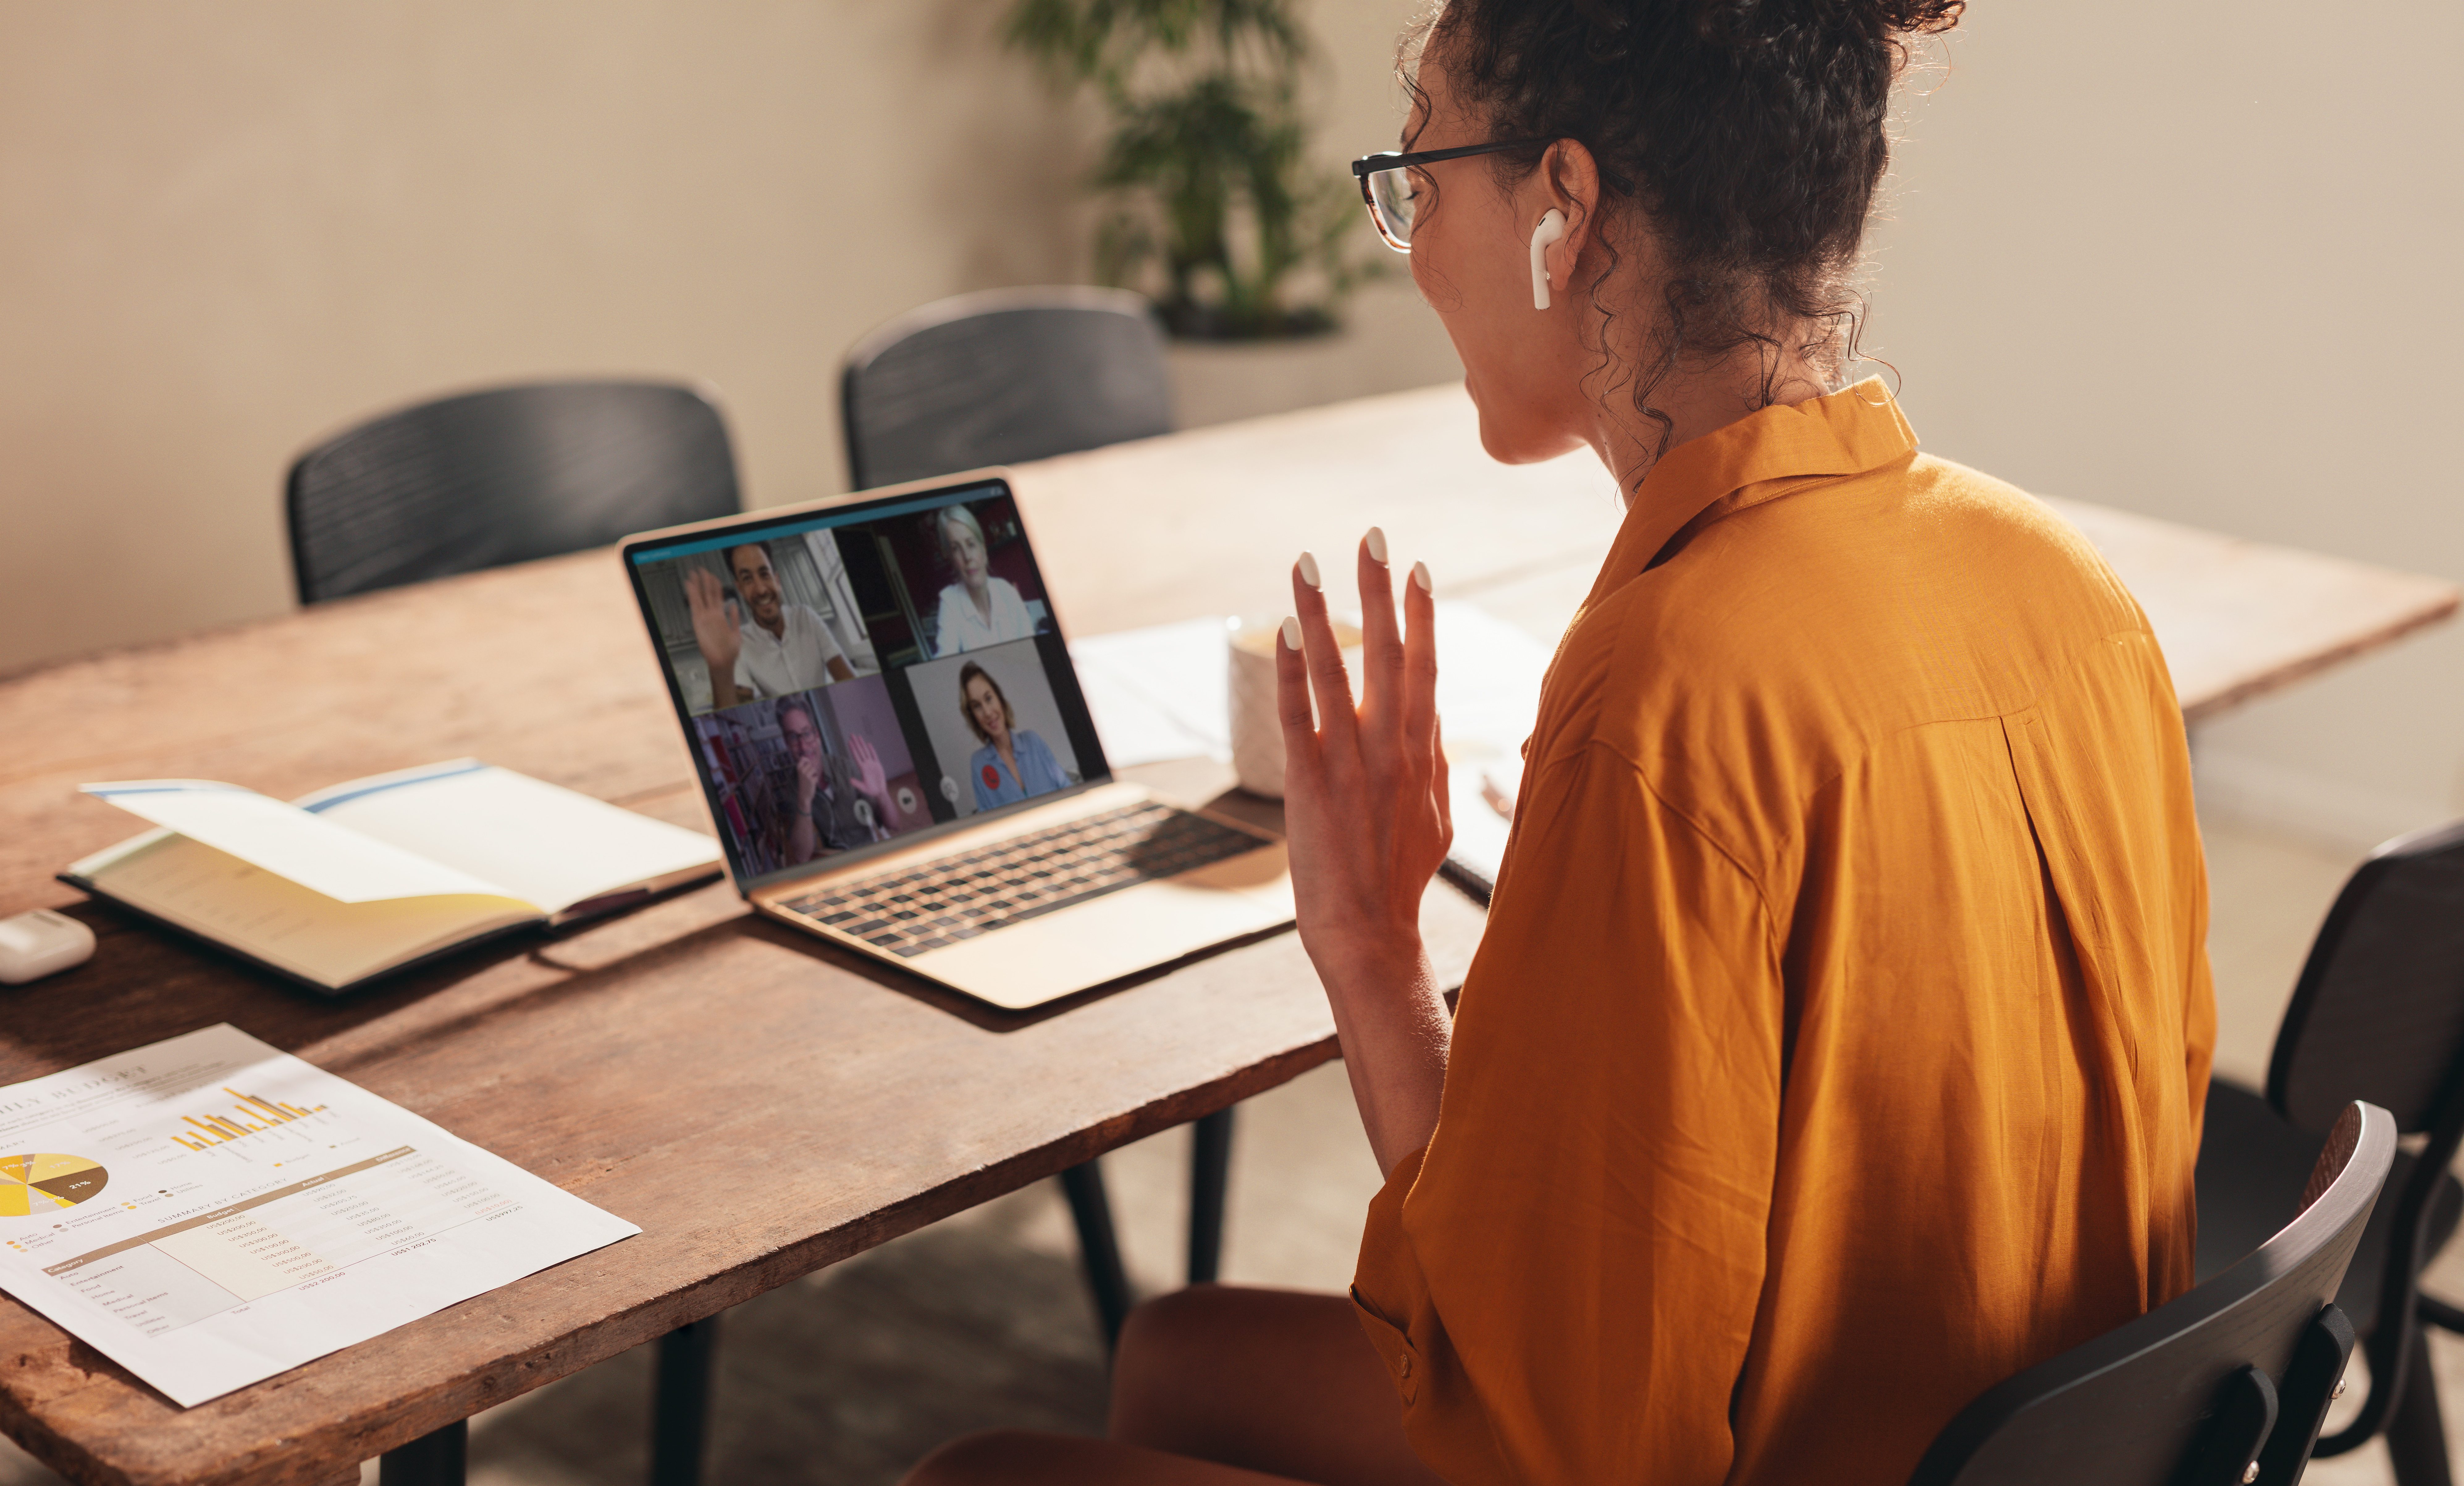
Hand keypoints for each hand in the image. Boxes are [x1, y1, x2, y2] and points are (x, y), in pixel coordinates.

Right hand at [684, 568, 742, 682]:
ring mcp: (704, 617)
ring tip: (694, 573)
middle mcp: (711, 614)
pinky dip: (692, 594)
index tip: (712, 575)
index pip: (716, 596)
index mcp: (720, 615)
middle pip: (707, 593)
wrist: (723, 661)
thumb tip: (734, 605)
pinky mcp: (698, 621)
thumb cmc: (729, 650)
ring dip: (697, 584)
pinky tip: (690, 585)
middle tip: (701, 569)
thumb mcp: (736, 631)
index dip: (714, 585)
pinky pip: (695, 605)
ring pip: (700, 596)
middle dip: (704, 580)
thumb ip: (734, 617)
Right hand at [794, 749, 820, 810]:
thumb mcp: (802, 774)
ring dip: (814, 774)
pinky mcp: (811, 780)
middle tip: (808, 776)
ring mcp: (806, 775)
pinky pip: (817, 776)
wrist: (803, 795)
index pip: (803, 758)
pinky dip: (816, 780)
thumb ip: (805, 767)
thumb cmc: (804, 783)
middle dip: (812, 769)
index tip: (808, 764)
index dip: (807, 760)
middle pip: (811, 764)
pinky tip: (812, 783)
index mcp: (798, 768)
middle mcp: (801, 771)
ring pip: (814, 769)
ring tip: (810, 779)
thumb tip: (812, 759)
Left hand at [849, 734, 889, 814]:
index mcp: (862, 769)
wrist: (879, 792)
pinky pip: (874, 755)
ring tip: (858, 737)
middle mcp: (866, 765)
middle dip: (856, 743)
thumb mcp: (863, 787)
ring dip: (862, 744)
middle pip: (860, 751)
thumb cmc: (871, 790)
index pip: (856, 756)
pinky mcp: (877, 765)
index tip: (849, 742)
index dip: (853, 749)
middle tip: (852, 735)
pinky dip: (871, 750)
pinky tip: (868, 744)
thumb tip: (850, 780)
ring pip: (866, 751)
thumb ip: (857, 783)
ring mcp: (871, 764)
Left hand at [1280, 536, 1451, 970]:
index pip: (1426, 667)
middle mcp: (1392, 747)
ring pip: (1336, 671)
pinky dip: (1291, 670)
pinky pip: (1298, 714)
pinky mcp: (1310, 782)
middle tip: (1372, 537)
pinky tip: (1283, 631)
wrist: (1370, 931)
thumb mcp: (1437, 815)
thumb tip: (1437, 723)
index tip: (1418, 567)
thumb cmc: (1402, 876)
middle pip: (1389, 653)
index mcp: (1424, 752)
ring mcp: (1350, 762)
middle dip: (1379, 591)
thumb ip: (1437, 764)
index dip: (1422, 615)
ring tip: (1307, 563)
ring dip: (1321, 613)